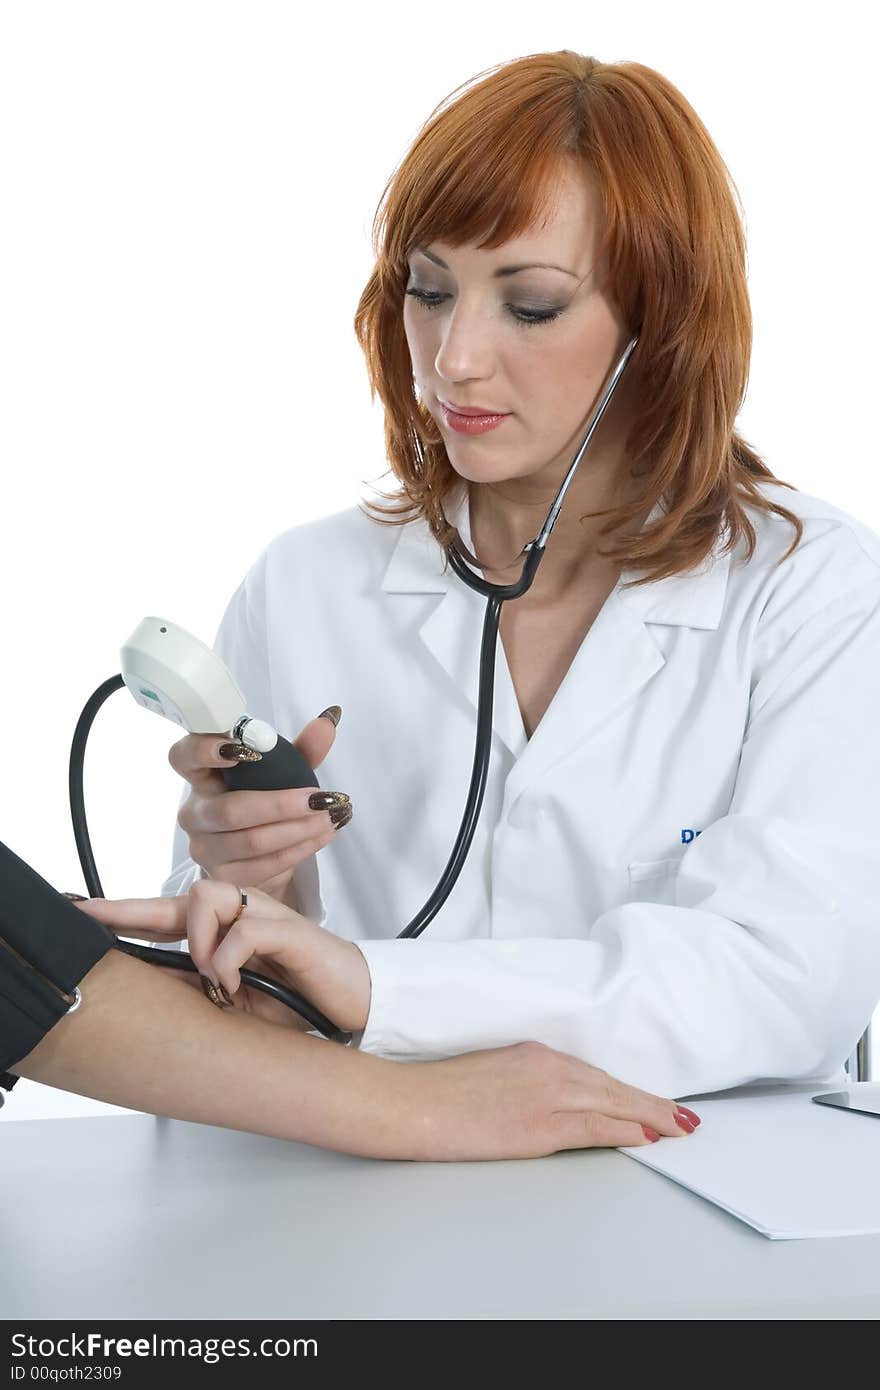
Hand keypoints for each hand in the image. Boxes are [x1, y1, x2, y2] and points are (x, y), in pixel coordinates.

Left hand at [73, 880, 370, 1033]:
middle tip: (94, 921)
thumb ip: (200, 988)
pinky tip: (235, 987)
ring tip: (212, 979)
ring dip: (197, 940)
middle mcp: (242, 913)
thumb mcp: (237, 1004)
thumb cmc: (299, 1002)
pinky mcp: (289, 928)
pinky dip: (228, 960)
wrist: (355, 1007)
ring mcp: (266, 916)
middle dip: (131, 912)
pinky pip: (242, 930)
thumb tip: (147, 988)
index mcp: (227, 930)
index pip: (165, 915)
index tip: (78, 912)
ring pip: (206, 897)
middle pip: (180, 895)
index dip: (121, 912)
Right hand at [168, 710, 351, 902]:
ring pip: (251, 842)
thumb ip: (302, 747)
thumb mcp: (284, 770)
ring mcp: (204, 847)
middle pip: (229, 810)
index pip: (183, 757)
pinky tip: (322, 836)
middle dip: (280, 805)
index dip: (204, 751)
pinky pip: (263, 865)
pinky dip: (299, 850)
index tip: (245, 749)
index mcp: (200, 775)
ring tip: (331, 816)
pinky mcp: (222, 875)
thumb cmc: (265, 797)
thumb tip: (328, 721)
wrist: (262, 851)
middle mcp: (194, 812)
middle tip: (320, 799)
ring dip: (297, 830)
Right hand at [400, 1042, 701, 1160]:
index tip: (650, 1099)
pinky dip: (623, 1130)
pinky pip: (593, 1127)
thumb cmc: (441, 1091)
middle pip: (611, 1087)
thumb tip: (549, 1102)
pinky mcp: (538, 1126)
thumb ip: (526, 1081)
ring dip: (649, 1115)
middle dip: (650, 1102)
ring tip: (677, 1126)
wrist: (412, 1102)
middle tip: (682, 1115)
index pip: (593, 1073)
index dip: (627, 1089)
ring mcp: (546, 1096)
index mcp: (535, 1054)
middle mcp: (547, 1069)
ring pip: (611, 1104)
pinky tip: (646, 1136)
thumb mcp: (492, 1072)